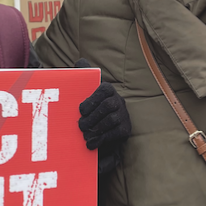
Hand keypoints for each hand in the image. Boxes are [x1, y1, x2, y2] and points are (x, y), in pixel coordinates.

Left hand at [76, 59, 130, 173]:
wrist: (98, 131)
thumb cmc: (88, 109)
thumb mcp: (84, 92)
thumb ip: (83, 77)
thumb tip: (81, 61)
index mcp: (108, 90)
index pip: (104, 89)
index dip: (92, 100)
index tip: (80, 110)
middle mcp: (118, 100)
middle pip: (108, 106)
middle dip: (92, 117)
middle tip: (80, 126)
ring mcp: (124, 115)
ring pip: (112, 120)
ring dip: (96, 129)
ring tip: (85, 136)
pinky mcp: (126, 129)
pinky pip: (116, 133)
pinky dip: (102, 139)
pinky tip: (92, 143)